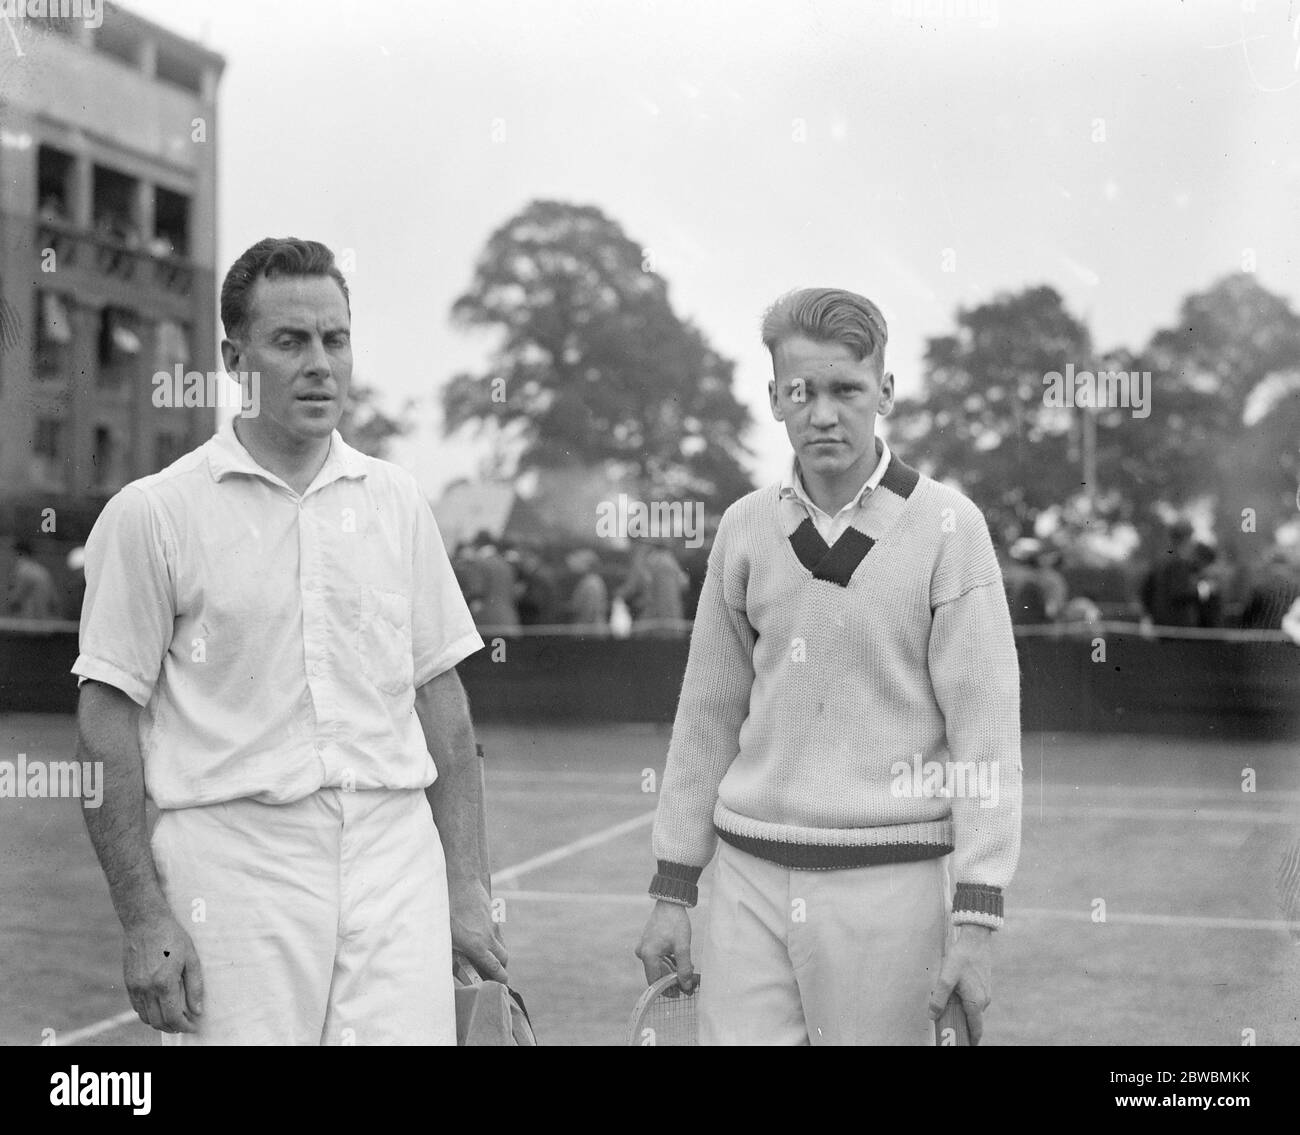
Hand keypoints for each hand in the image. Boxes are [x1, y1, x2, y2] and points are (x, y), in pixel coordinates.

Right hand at [123, 909, 202, 1033]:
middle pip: (158, 1022)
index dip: (184, 1026)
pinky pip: (137, 1007)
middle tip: (185, 1023)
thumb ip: (195, 986)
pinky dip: (148, 1012)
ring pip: (145, 1017)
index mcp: (164, 983)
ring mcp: (135, 987)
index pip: (173, 1017)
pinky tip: (160, 1005)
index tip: (193, 1026)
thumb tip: (197, 1010)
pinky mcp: (128, 983)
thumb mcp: (191, 958)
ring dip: (160, 1021)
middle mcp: (146, 988)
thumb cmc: (172, 937)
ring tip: (174, 1016)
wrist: (145, 922)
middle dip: (173, 1027)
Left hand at [448, 876, 508, 982]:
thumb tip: (452, 968)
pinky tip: (479, 934)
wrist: (460, 882)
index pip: (496, 968)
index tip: (501, 985)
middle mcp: (489, 937)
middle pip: (504, 958)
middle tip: (493, 972)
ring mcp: (493, 924)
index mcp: (478, 947)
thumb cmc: (448, 910)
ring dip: (497, 952)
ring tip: (484, 954)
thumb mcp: (445, 937)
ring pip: (501, 943)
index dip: (501, 979)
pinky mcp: (492, 914)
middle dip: (502, 967)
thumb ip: (451, 954)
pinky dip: (493, 938)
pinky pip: (496, 931)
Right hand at [635, 900, 695, 990]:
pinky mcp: (648, 943)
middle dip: (673, 980)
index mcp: (648, 955)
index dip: (669, 990)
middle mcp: (642, 953)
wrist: (670, 901)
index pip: (656, 982)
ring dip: (672, 971)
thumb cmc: (675, 923)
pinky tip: (681, 960)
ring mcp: (644, 948)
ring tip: (688, 969)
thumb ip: (684, 968)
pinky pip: (658, 959)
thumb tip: (687, 987)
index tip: (683, 992)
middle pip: (657, 975)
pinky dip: (669, 962)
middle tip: (689, 982)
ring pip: (658, 967)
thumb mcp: (683, 947)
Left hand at [927, 923, 992, 1044]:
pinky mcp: (983, 986)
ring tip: (947, 1010)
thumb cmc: (961, 957)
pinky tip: (954, 994)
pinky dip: (965, 1003)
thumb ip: (939, 998)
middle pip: (973, 1021)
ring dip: (962, 1012)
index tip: (963, 1045)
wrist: (976, 939)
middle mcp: (983, 1001)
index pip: (975, 1030)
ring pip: (972, 1010)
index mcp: (976, 1003)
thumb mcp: (946, 978)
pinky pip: (974, 1000)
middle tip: (949, 1029)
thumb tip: (932, 1015)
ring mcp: (985, 993)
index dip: (970, 1041)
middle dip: (962, 1027)